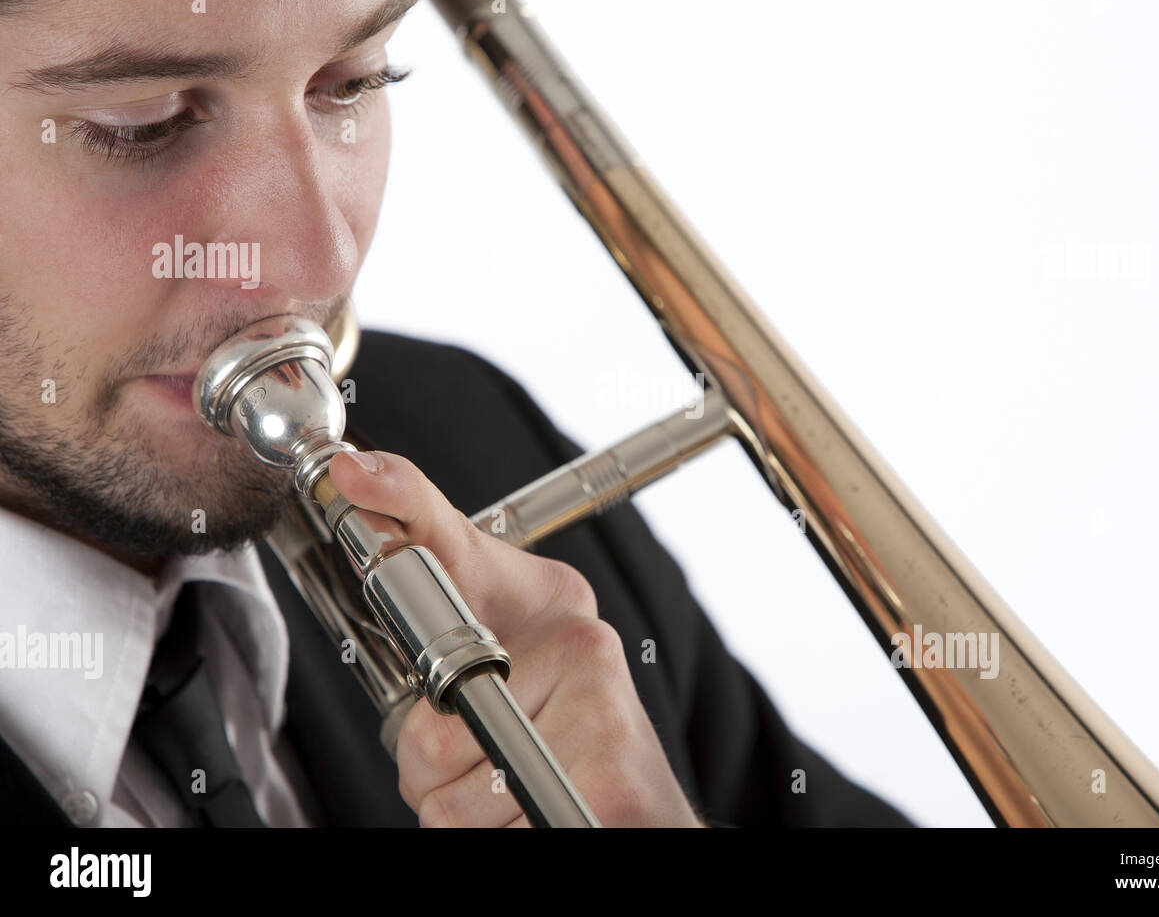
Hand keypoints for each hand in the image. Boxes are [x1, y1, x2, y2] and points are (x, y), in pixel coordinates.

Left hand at [328, 449, 705, 827]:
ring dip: (464, 819)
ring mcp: (602, 708)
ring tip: (516, 798)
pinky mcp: (610, 779)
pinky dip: (498, 845)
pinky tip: (536, 820)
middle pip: (426, 728)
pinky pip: (487, 837)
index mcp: (550, 602)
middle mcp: (580, 640)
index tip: (354, 472)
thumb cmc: (571, 749)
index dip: (400, 500)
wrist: (645, 815)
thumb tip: (385, 544)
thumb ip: (448, 642)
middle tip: (485, 769)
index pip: (451, 539)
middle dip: (431, 774)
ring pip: (446, 798)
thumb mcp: (509, 679)